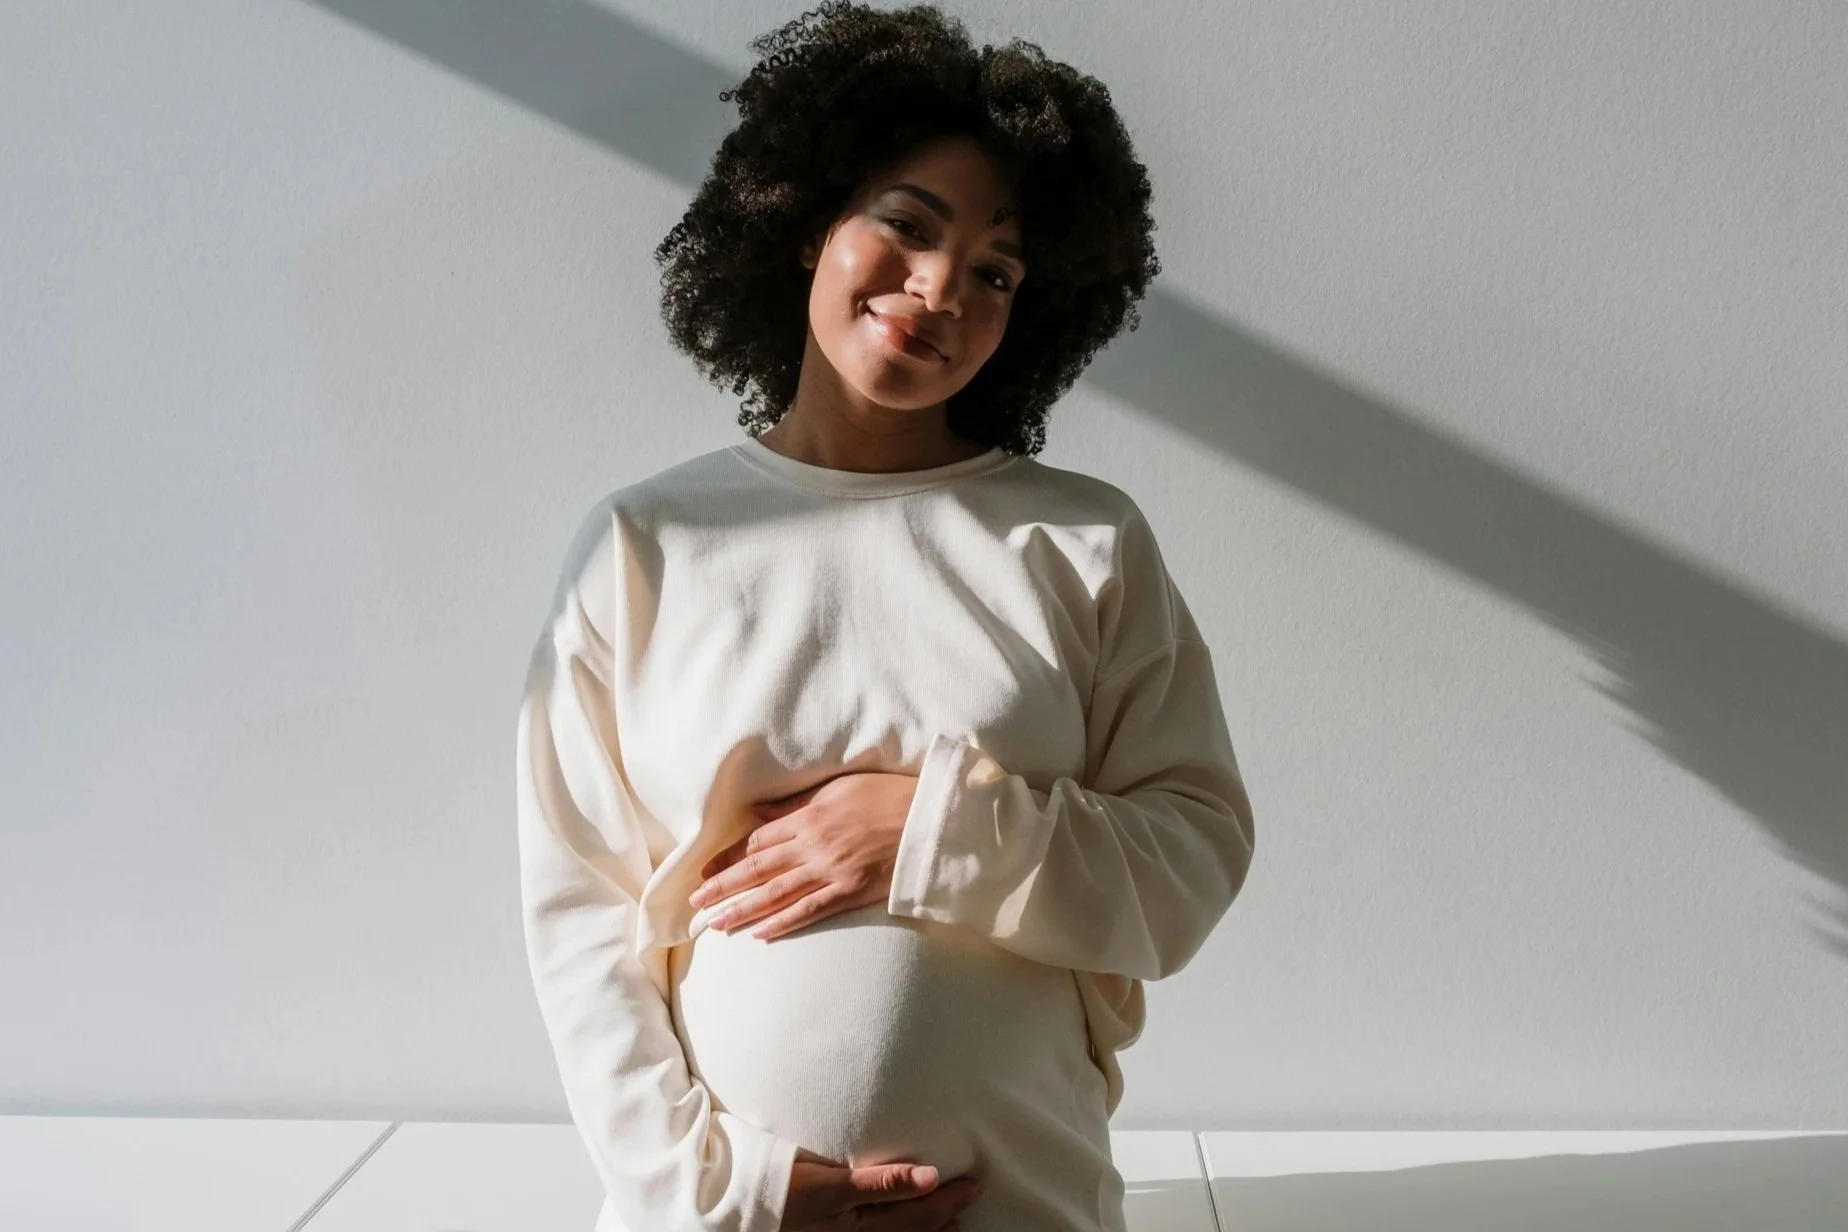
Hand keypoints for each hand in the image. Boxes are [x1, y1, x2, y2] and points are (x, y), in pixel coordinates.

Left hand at [687, 770, 919, 941]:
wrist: (928, 818)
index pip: (757, 841)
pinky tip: (761, 934)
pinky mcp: (851, 891)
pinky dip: (784, 923)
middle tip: (696, 903)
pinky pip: (811, 911)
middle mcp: (814, 845)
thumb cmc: (886, 795)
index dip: (728, 858)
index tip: (705, 872)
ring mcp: (832, 871)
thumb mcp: (838, 787)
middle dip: (724, 887)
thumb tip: (759, 812)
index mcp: (809, 816)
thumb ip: (796, 804)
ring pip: (778, 894)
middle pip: (758, 869)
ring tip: (718, 924)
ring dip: (744, 910)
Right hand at [781, 1145, 983, 1230]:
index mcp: (864, 1227)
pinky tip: (908, 1231)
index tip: (974, 1182)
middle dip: (944, 1215)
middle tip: (971, 1195)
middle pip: (914, 1230)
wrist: (740, 1209)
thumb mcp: (831, 1184)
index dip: (948, 1199)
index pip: (919, 1213)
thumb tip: (929, 1176)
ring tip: (952, 1223)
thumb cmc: (784, 1190)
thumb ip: (881, 1182)